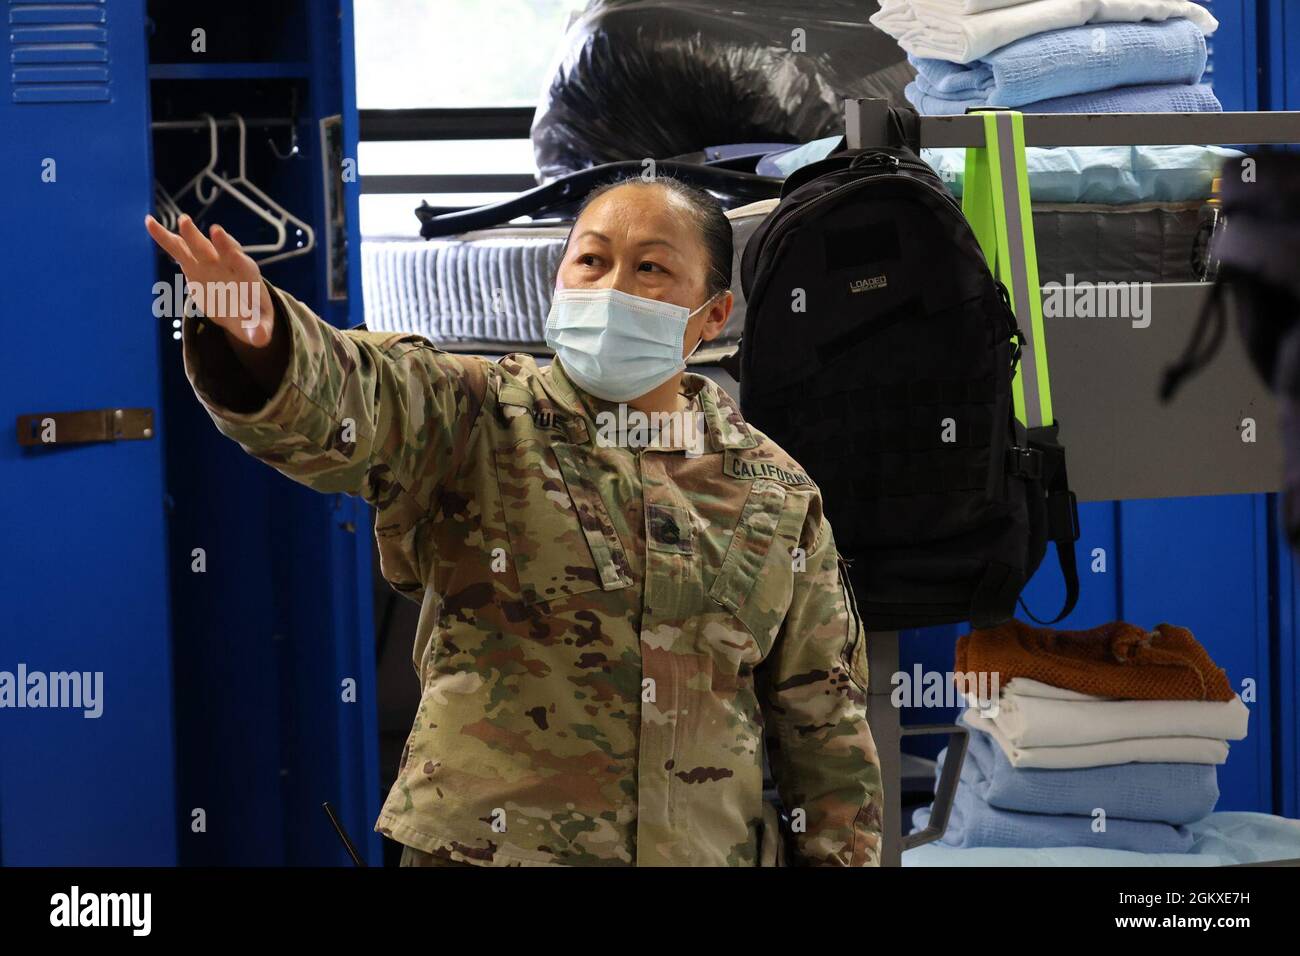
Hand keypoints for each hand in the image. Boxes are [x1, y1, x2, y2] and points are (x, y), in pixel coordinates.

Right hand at [144, 213, 275, 346]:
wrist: (242, 311)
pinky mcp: (194, 266)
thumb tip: (260, 338)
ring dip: (187, 234)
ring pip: (197, 246)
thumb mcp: (260, 327)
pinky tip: (150, 223)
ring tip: (173, 222)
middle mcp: (229, 264)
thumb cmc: (254, 318)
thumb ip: (260, 331)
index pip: (241, 261)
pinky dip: (165, 238)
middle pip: (219, 249)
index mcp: (248, 277)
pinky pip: (178, 250)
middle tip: (193, 224)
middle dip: (211, 239)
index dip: (231, 250)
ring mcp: (210, 263)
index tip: (219, 234)